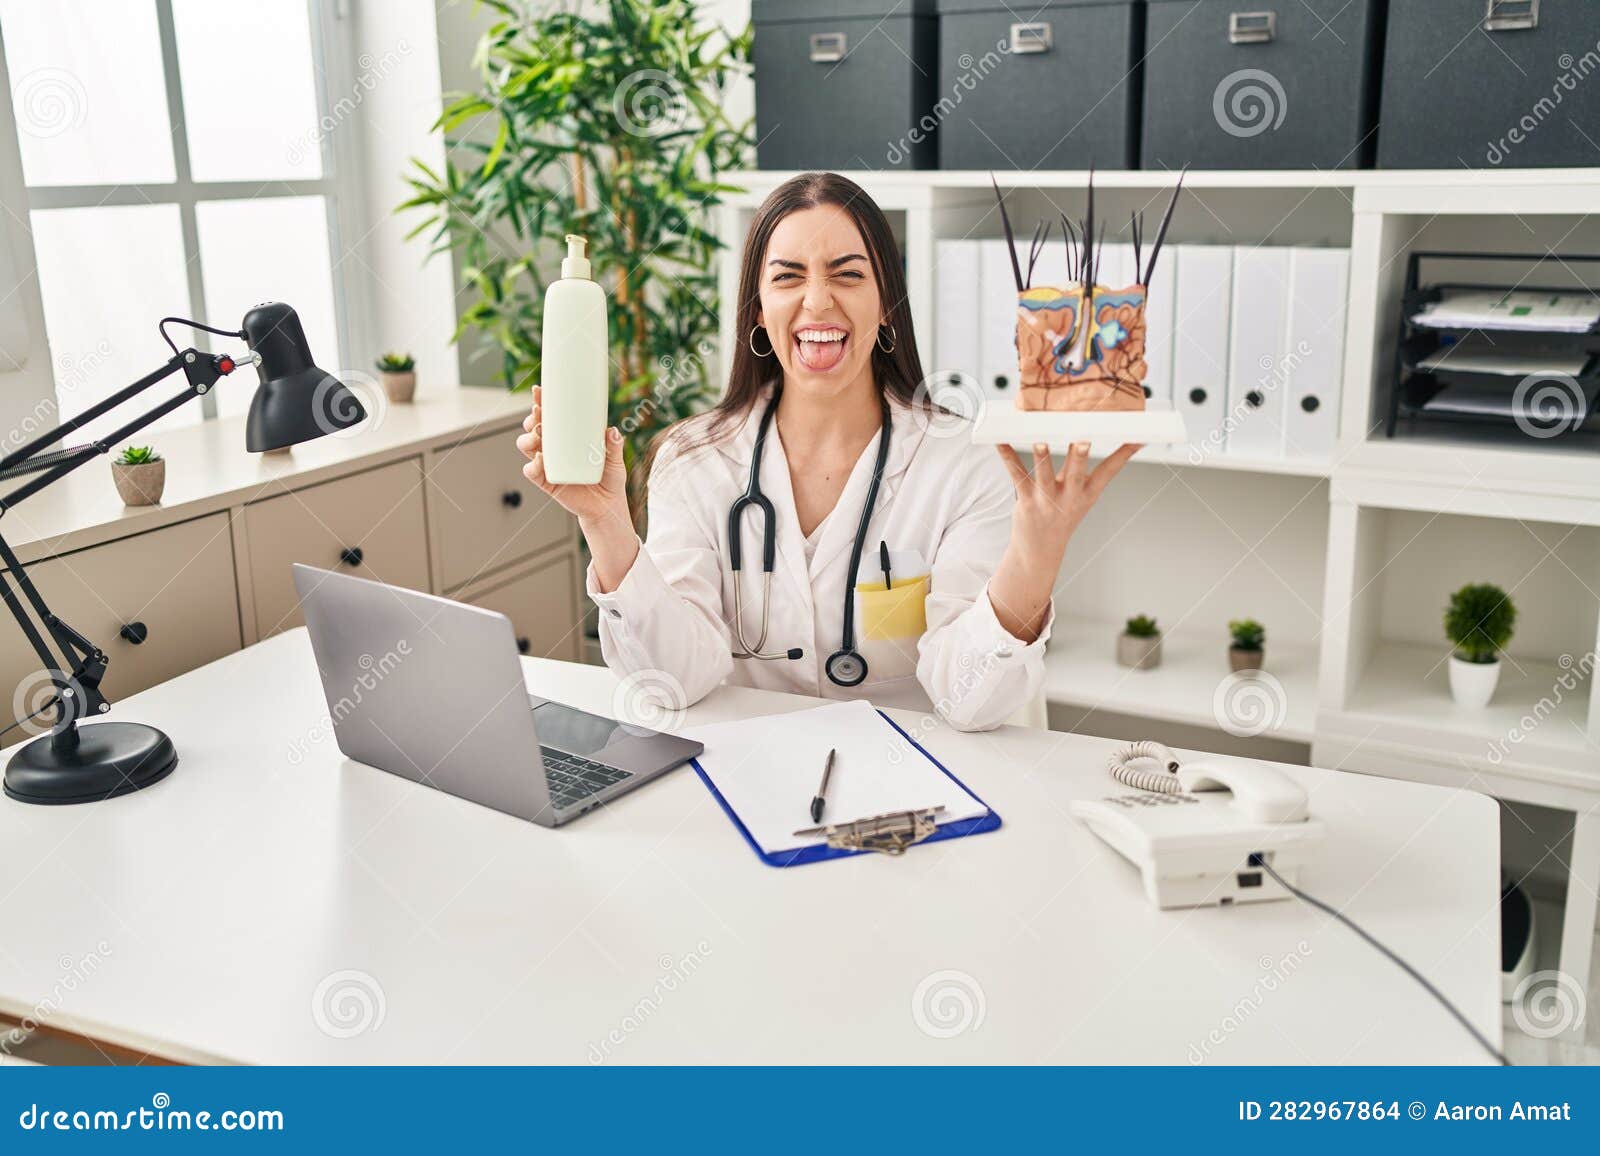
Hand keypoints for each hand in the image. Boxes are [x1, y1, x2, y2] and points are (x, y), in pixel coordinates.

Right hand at [516, 385, 629, 528]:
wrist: (606, 508)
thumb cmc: (610, 479)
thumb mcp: (615, 460)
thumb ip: (614, 446)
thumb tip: (613, 431)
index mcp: (567, 438)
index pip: (551, 417)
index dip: (541, 403)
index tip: (539, 391)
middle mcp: (554, 449)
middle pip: (533, 428)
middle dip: (531, 419)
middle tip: (539, 415)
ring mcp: (548, 465)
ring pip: (526, 446)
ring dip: (528, 438)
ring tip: (540, 436)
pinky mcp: (546, 482)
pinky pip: (531, 472)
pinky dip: (531, 465)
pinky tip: (539, 460)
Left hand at [997, 441, 1141, 568]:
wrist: (1040, 550)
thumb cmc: (1061, 516)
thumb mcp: (1081, 496)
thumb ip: (1083, 469)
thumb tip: (1088, 442)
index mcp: (1086, 494)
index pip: (1109, 472)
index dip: (1124, 455)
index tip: (1137, 438)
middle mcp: (1068, 497)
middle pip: (1075, 474)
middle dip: (1079, 457)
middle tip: (1083, 440)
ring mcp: (1046, 500)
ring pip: (1044, 475)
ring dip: (1042, 458)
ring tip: (1040, 441)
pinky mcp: (1026, 501)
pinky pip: (1016, 476)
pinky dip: (1008, 457)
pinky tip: (1000, 441)